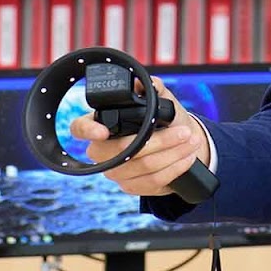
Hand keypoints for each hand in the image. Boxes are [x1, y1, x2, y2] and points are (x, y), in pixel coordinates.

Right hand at [69, 76, 211, 197]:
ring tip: (192, 141)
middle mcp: (102, 151)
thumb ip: (152, 89)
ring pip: (143, 165)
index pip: (79, 128)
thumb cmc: (164, 119)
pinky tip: (188, 157)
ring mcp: (115, 172)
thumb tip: (145, 83)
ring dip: (173, 153)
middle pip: (123, 150)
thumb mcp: (161, 100)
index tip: (103, 131)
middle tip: (184, 131)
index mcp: (100, 124)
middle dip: (159, 141)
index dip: (87, 130)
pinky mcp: (131, 187)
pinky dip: (175, 167)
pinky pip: (153, 180)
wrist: (178, 143)